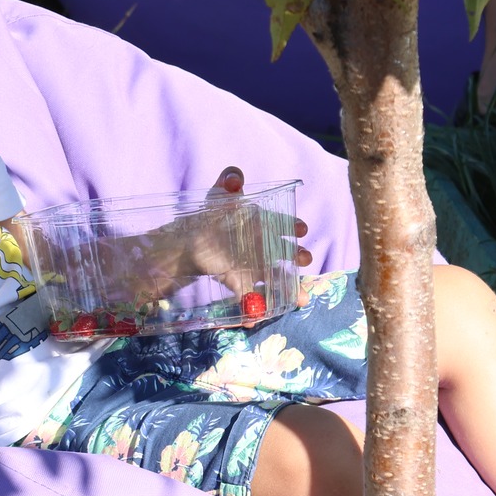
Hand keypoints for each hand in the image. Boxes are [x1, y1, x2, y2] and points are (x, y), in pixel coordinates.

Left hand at [188, 166, 311, 307]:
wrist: (190, 240)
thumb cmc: (212, 216)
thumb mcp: (218, 197)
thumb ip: (228, 182)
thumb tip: (234, 176)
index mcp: (263, 224)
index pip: (283, 223)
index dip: (293, 225)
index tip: (301, 228)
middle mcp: (263, 246)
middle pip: (285, 252)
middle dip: (298, 256)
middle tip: (305, 258)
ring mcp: (253, 265)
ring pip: (275, 278)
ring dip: (289, 290)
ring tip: (300, 301)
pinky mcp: (239, 281)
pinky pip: (248, 296)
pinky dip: (251, 308)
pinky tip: (253, 320)